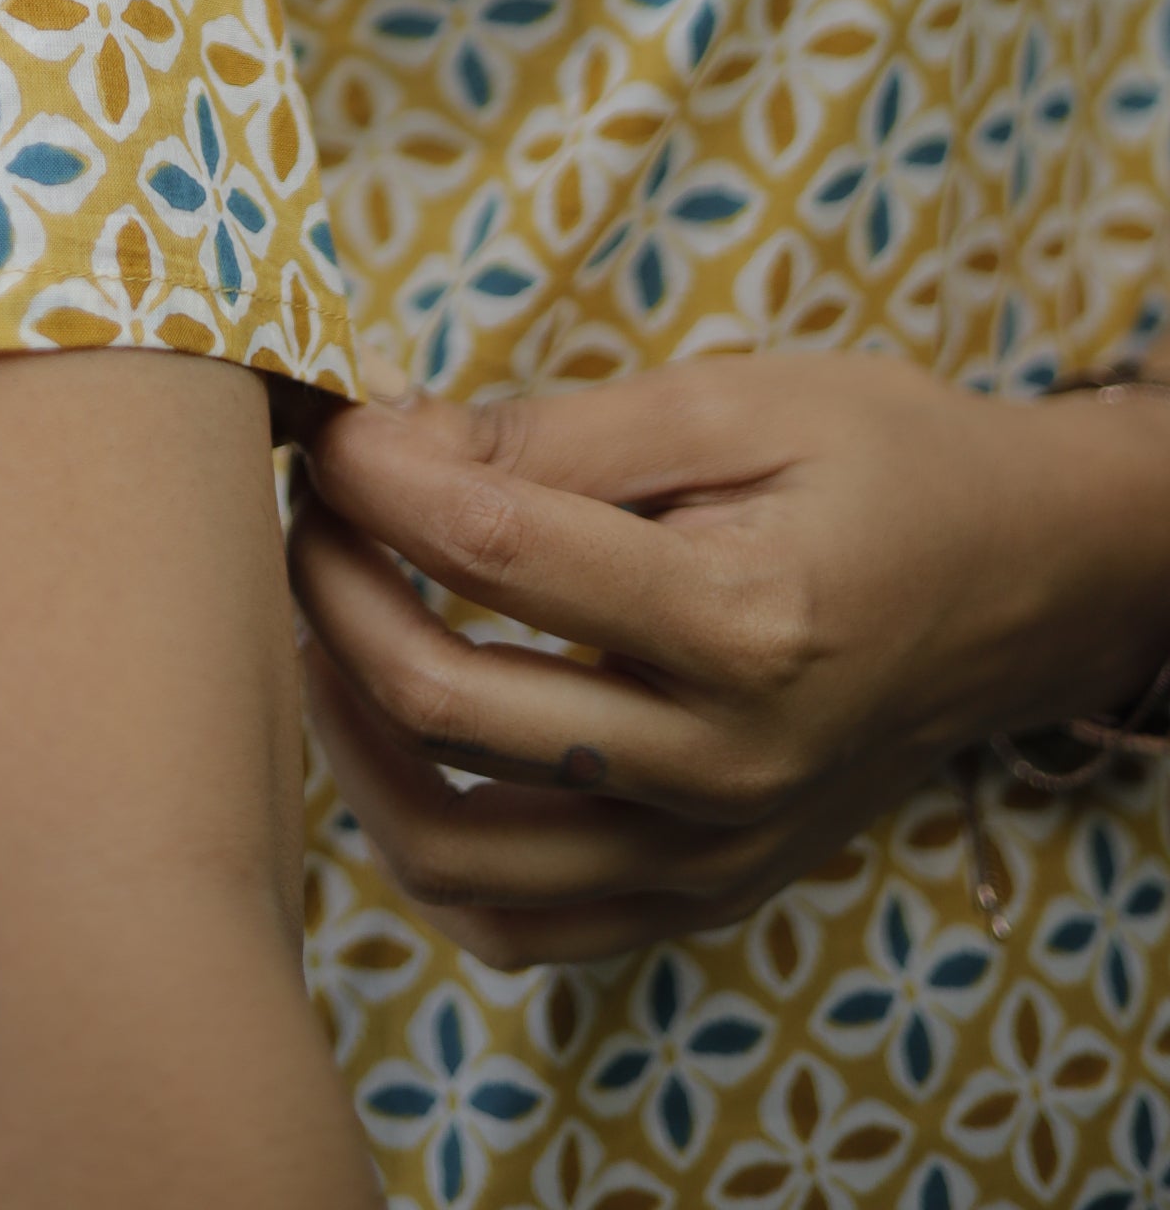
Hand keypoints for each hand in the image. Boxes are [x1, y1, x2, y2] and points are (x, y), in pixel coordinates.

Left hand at [287, 351, 1169, 967]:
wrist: (1018, 584)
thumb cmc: (880, 464)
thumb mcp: (732, 402)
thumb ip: (552, 433)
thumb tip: (385, 439)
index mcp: (748, 622)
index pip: (492, 551)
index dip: (374, 471)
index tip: (324, 416)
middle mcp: (727, 767)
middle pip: (447, 701)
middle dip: (332, 581)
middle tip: (307, 499)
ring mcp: (711, 853)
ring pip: (452, 847)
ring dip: (347, 725)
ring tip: (325, 615)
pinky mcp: (697, 896)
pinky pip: (516, 922)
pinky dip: (425, 843)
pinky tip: (396, 734)